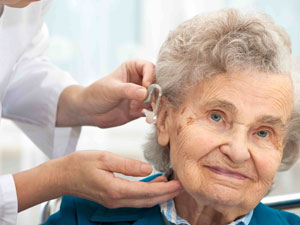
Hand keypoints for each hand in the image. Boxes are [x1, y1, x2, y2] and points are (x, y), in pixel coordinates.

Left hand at [56, 59, 154, 126]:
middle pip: (157, 83)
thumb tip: (145, 93)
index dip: (151, 76)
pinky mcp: (141, 109)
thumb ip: (129, 90)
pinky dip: (152, 114)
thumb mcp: (112, 90)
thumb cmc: (97, 94)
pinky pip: (152, 110)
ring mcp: (141, 95)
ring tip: (150, 110)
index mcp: (133, 68)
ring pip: (156, 98)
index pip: (149, 67)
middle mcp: (140, 80)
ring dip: (156, 104)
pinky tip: (148, 118)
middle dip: (157, 92)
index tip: (146, 86)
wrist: (89, 112)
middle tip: (152, 100)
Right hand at [57, 150, 182, 207]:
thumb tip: (148, 169)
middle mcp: (116, 200)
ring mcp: (113, 202)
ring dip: (158, 195)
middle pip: (147, 200)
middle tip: (181, 187)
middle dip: (166, 195)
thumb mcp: (104, 158)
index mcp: (115, 189)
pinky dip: (147, 194)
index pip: (146, 191)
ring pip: (142, 202)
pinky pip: (134, 199)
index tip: (179, 184)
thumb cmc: (80, 164)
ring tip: (171, 186)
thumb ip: (127, 165)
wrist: (61, 176)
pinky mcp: (111, 199)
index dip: (165, 189)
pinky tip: (153, 185)